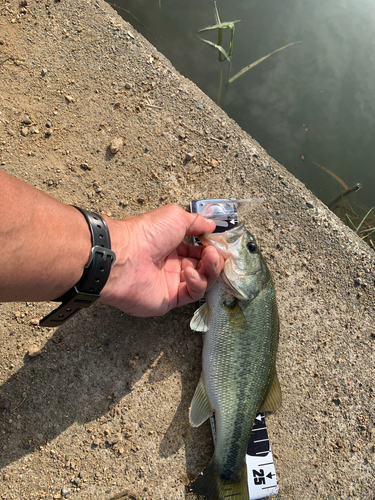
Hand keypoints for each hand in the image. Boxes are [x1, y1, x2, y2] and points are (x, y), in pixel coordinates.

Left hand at [100, 205, 223, 315]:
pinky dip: (197, 282)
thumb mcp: (175, 217)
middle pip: (204, 266)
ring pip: (202, 280)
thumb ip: (196, 222)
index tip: (219, 243)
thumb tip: (211, 225)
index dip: (211, 247)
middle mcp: (172, 264)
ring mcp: (171, 282)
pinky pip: (193, 293)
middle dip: (214, 259)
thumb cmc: (146, 233)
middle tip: (215, 252)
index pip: (199, 250)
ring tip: (209, 258)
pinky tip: (189, 272)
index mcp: (171, 245)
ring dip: (210, 269)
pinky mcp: (170, 299)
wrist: (125, 255)